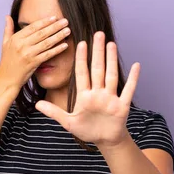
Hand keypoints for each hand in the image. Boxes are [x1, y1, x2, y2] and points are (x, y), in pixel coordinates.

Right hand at [0, 15, 69, 89]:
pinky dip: (57, 49)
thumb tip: (8, 16)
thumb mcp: (5, 44)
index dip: (44, 21)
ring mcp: (28, 54)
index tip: (54, 17)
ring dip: (58, 36)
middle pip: (41, 33)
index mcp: (16, 38)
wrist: (6, 80)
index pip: (33, 27)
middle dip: (55, 26)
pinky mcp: (33, 63)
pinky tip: (65, 45)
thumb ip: (8, 29)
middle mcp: (22, 45)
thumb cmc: (7, 62)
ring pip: (46, 43)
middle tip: (65, 21)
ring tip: (68, 31)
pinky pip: (48, 54)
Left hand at [35, 31, 139, 147]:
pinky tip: (136, 65)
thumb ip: (54, 112)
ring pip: (111, 76)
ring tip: (111, 44)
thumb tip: (37, 104)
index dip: (81, 58)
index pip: (82, 73)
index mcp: (85, 95)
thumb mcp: (68, 122)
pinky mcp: (122, 106)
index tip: (81, 43)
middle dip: (97, 52)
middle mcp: (98, 93)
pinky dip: (133, 79)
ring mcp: (110, 98)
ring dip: (112, 60)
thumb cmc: (87, 130)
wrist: (105, 140)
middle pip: (98, 69)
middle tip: (98, 33)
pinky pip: (128, 90)